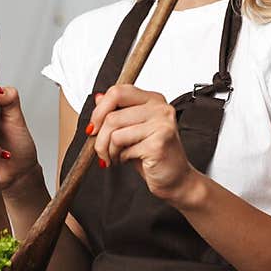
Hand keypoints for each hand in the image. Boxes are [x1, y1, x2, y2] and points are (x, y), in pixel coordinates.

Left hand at [89, 84, 197, 203]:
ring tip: (116, 156)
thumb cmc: (154, 155)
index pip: (118, 92)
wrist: (176, 178)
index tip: (94, 127)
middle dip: (99, 137)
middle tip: (101, 149)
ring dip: (109, 150)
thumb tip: (99, 98)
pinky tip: (129, 160)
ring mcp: (162, 125)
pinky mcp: (159, 143)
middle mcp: (160, 108)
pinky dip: (121, 158)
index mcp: (153, 100)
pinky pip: (124, 149)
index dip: (99, 110)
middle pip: (112, 115)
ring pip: (115, 133)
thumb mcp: (131, 129)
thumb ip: (118, 112)